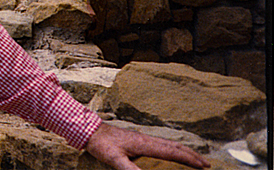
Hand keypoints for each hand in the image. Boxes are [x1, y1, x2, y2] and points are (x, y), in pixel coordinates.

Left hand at [84, 122, 208, 169]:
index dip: (189, 159)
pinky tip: (171, 153)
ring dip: (183, 151)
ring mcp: (143, 138)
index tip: (204, 166)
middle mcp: (147, 139)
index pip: (172, 151)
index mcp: (145, 144)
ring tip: (195, 158)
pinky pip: (161, 144)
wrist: (90, 130)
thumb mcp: (114, 159)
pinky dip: (173, 149)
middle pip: (175, 146)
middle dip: (192, 155)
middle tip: (206, 164)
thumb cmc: (101, 144)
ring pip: (169, 144)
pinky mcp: (138, 139)